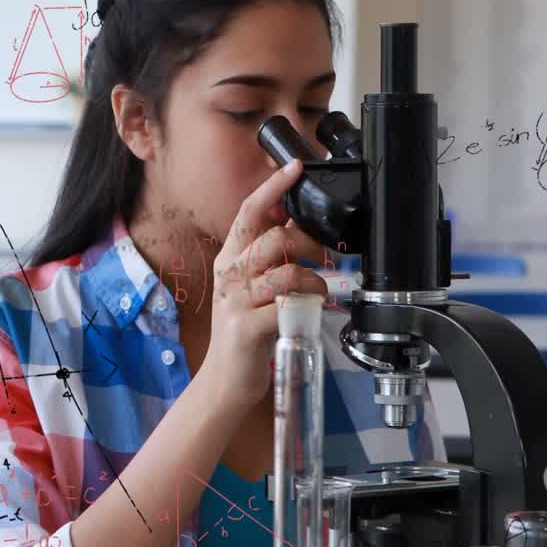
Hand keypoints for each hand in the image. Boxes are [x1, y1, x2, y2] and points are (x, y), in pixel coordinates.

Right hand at [202, 159, 328, 413]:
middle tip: (321, 257)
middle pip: (275, 239)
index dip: (273, 187)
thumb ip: (266, 258)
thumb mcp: (249, 287)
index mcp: (229, 260)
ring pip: (288, 273)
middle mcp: (229, 276)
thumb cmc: (245, 332)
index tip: (296, 167)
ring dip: (314, 282)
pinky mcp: (248, 327)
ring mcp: (236, 301)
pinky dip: (309, 307)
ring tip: (317, 293)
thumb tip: (293, 225)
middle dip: (308, 244)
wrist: (225, 380)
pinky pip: (289, 306)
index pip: (248, 211)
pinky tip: (309, 312)